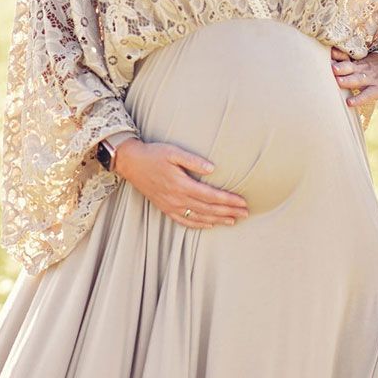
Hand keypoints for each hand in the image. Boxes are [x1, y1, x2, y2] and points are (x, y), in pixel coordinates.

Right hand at [114, 138, 249, 228]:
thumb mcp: (173, 152)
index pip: (211, 196)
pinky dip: (198, 225)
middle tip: (246, 214)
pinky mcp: (165, 208)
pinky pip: (184, 221)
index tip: (243, 202)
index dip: (228, 201)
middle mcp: (177, 198)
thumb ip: (193, 161)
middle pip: (208, 209)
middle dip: (228, 212)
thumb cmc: (154, 154)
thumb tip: (212, 168)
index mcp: (181, 184)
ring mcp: (170, 205)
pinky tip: (209, 225)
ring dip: (217, 220)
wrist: (131, 163)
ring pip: (199, 217)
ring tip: (233, 221)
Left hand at [330, 45, 377, 106]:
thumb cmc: (375, 66)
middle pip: (349, 67)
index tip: (329, 52)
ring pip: (357, 79)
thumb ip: (347, 61)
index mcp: (357, 62)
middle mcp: (361, 69)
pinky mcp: (377, 89)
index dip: (338, 55)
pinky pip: (367, 95)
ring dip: (348, 80)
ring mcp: (370, 79)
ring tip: (339, 82)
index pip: (346, 57)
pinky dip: (359, 99)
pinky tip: (350, 103)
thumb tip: (328, 59)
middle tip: (332, 68)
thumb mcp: (362, 61)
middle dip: (341, 68)